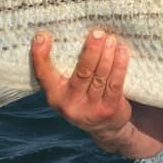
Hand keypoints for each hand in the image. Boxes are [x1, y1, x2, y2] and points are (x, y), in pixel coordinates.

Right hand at [30, 29, 162, 157]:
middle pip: (82, 72)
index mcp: (55, 96)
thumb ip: (64, 69)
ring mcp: (90, 108)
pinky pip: (115, 83)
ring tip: (110, 38)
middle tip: (96, 32)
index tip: (42, 35)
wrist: (105, 129)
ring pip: (100, 76)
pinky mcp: (109, 109)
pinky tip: (122, 51)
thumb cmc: (84, 98)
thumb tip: (70, 33)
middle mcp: (69, 104)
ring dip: (106, 55)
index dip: (40, 56)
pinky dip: (119, 65)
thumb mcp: (68, 89)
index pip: (43, 75)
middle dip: (90, 50)